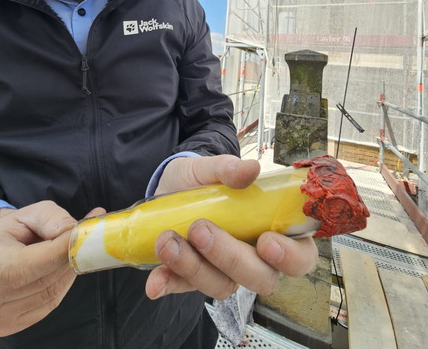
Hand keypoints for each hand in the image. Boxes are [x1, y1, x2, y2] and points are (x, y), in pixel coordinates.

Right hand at [0, 201, 103, 336]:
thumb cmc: (12, 231)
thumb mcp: (29, 214)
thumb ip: (52, 218)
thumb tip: (74, 231)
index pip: (25, 266)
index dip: (59, 252)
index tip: (84, 236)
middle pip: (42, 280)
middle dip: (70, 258)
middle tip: (88, 239)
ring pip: (50, 294)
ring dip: (68, 271)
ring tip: (71, 251)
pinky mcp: (7, 324)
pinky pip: (49, 304)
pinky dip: (62, 285)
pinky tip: (59, 268)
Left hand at [146, 155, 317, 300]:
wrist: (171, 184)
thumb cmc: (204, 179)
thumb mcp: (212, 167)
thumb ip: (229, 168)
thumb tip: (250, 168)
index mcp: (274, 230)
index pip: (300, 255)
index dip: (290, 256)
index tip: (266, 240)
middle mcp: (255, 257)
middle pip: (260, 278)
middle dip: (230, 258)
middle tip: (200, 229)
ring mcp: (224, 270)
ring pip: (222, 286)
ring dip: (193, 267)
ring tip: (167, 239)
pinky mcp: (193, 276)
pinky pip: (185, 288)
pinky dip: (169, 284)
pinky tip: (155, 280)